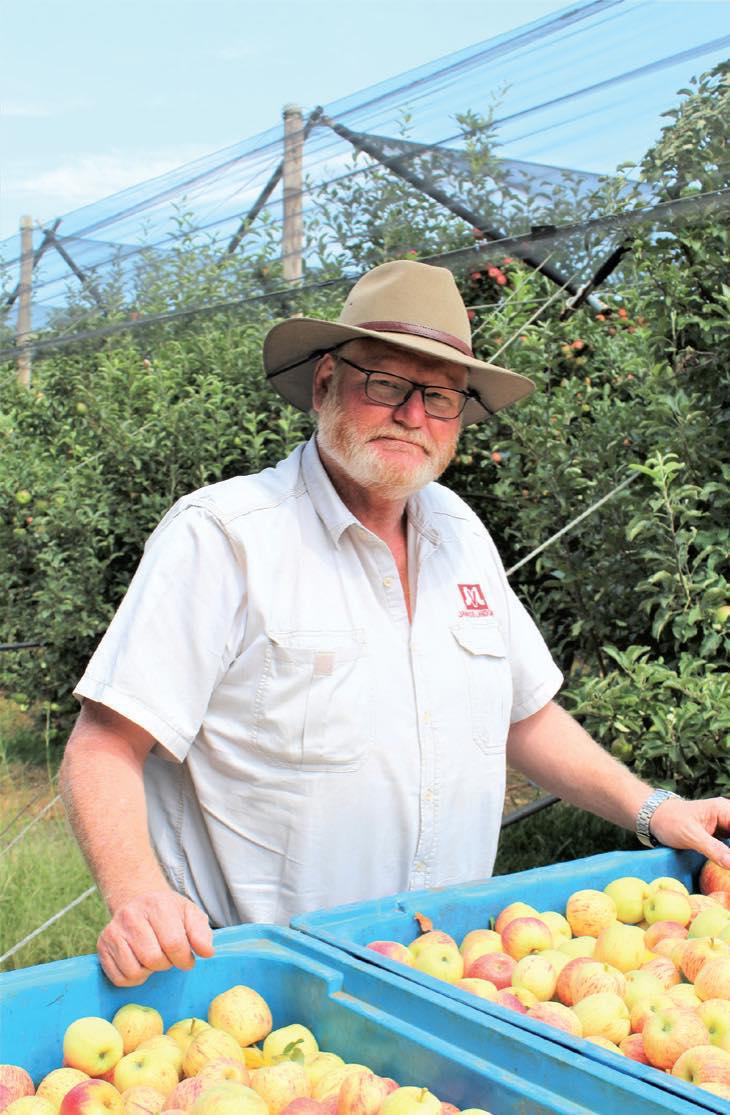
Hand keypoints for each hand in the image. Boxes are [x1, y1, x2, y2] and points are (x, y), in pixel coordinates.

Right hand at [96, 889, 214, 986]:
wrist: (138, 900)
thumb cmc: (167, 912)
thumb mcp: (190, 914)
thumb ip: (201, 933)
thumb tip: (207, 952)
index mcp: (157, 905)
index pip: (173, 943)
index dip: (184, 959)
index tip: (187, 959)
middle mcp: (131, 916)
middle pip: (153, 959)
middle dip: (166, 964)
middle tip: (168, 955)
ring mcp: (114, 931)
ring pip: (135, 971)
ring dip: (149, 971)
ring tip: (152, 956)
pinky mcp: (102, 946)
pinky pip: (119, 978)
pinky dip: (133, 978)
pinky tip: (139, 962)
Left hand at [650, 796, 729, 867]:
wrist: (654, 817)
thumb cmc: (670, 821)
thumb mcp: (691, 836)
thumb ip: (713, 849)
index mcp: (723, 810)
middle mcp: (727, 815)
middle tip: (729, 864)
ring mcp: (724, 824)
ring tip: (728, 864)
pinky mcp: (719, 834)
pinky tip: (727, 863)